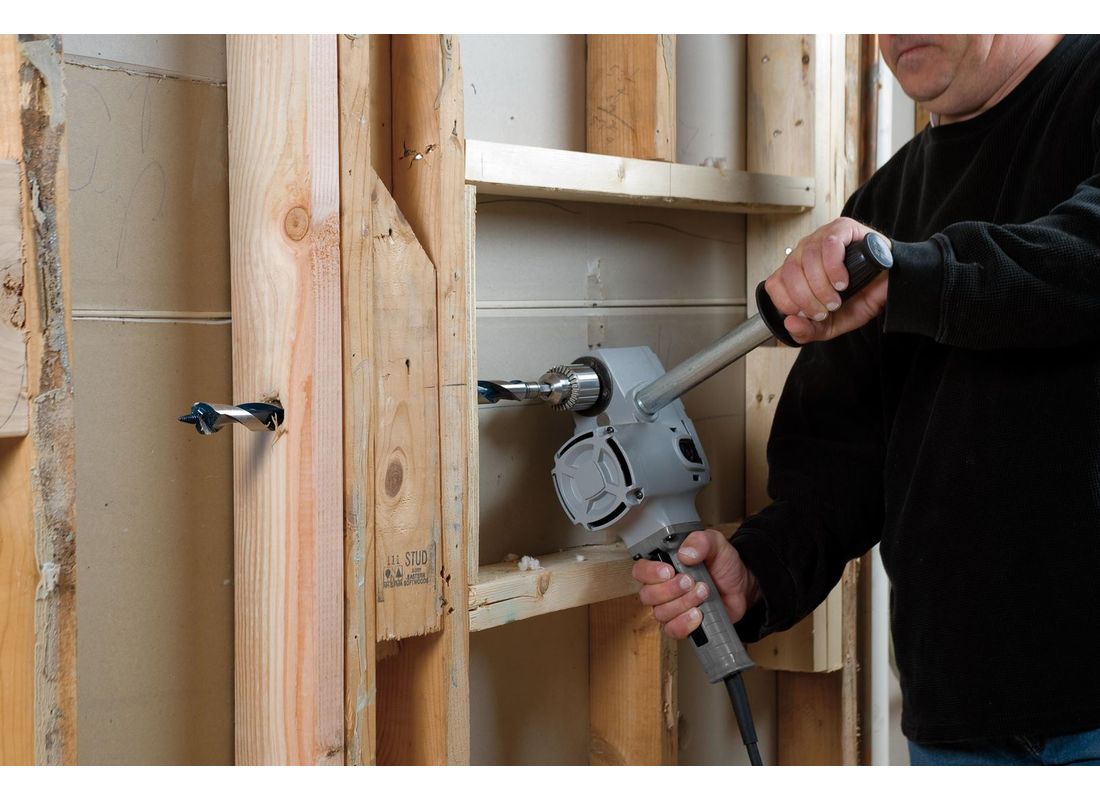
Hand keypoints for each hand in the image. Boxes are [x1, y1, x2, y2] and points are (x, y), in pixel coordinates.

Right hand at [632, 529, 761, 638]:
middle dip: (671, 590)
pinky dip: (685, 623)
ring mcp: (671, 607)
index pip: (640, 571)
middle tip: (691, 581)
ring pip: (661, 613)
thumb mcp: (716, 544)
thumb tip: (685, 553)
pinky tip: (698, 614)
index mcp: (664, 565)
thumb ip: (700, 541)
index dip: (649, 573)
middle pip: (648, 595)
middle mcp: (662, 587)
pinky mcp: (682, 624)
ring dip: (683, 603)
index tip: (668, 571)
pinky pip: (672, 630)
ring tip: (703, 592)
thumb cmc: (723, 564)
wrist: (741, 586)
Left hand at [763, 217, 889, 343]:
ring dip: (821, 286)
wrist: (891, 286)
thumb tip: (790, 324)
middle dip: (807, 299)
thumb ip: (809, 330)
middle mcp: (804, 252)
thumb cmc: (860, 298)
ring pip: (808, 259)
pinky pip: (829, 245)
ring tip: (837, 297)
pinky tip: (843, 281)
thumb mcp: (831, 323)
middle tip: (826, 309)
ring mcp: (822, 237)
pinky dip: (834, 268)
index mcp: (796, 271)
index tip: (809, 314)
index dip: (788, 303)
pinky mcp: (842, 228)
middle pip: (790, 273)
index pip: (774, 283)